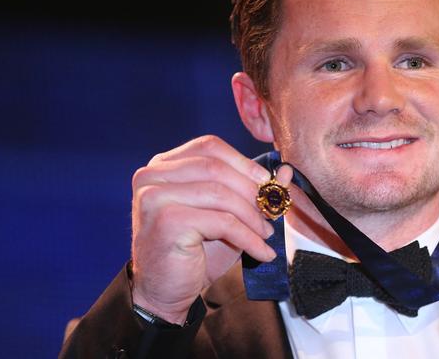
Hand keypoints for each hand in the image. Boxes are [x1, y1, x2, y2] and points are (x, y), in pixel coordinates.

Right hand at [129, 135, 291, 323]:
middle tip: (272, 211)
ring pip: (220, 195)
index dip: (243, 163)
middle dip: (251, 190)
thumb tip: (286, 171)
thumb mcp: (225, 214)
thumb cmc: (193, 250)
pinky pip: (222, 222)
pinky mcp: (167, 221)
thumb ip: (252, 189)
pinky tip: (261, 252)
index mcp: (163, 165)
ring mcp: (155, 197)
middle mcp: (152, 176)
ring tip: (266, 234)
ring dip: (252, 216)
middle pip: (216, 168)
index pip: (209, 147)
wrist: (163, 292)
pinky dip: (248, 237)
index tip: (267, 183)